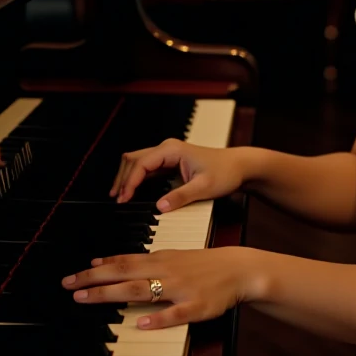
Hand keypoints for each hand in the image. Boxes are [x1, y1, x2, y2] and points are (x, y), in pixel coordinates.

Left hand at [62, 247, 263, 328]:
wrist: (238, 269)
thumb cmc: (203, 265)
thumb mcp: (172, 257)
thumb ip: (141, 262)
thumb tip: (106, 262)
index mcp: (159, 260)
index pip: (122, 262)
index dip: (97, 269)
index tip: (74, 276)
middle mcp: (165, 271)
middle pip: (124, 274)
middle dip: (94, 280)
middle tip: (69, 286)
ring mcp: (180, 289)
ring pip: (141, 290)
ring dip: (112, 294)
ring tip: (89, 299)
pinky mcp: (196, 306)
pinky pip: (175, 314)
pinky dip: (158, 319)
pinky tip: (142, 324)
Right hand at [111, 139, 245, 209]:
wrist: (240, 166)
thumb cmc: (225, 172)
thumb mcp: (204, 187)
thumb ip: (181, 197)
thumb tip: (159, 207)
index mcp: (172, 150)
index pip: (141, 164)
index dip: (129, 182)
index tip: (123, 199)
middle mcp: (167, 148)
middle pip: (133, 159)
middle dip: (123, 178)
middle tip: (116, 199)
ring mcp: (167, 154)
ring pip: (137, 161)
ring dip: (127, 177)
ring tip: (119, 196)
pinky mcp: (170, 162)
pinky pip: (146, 167)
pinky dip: (136, 178)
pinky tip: (132, 191)